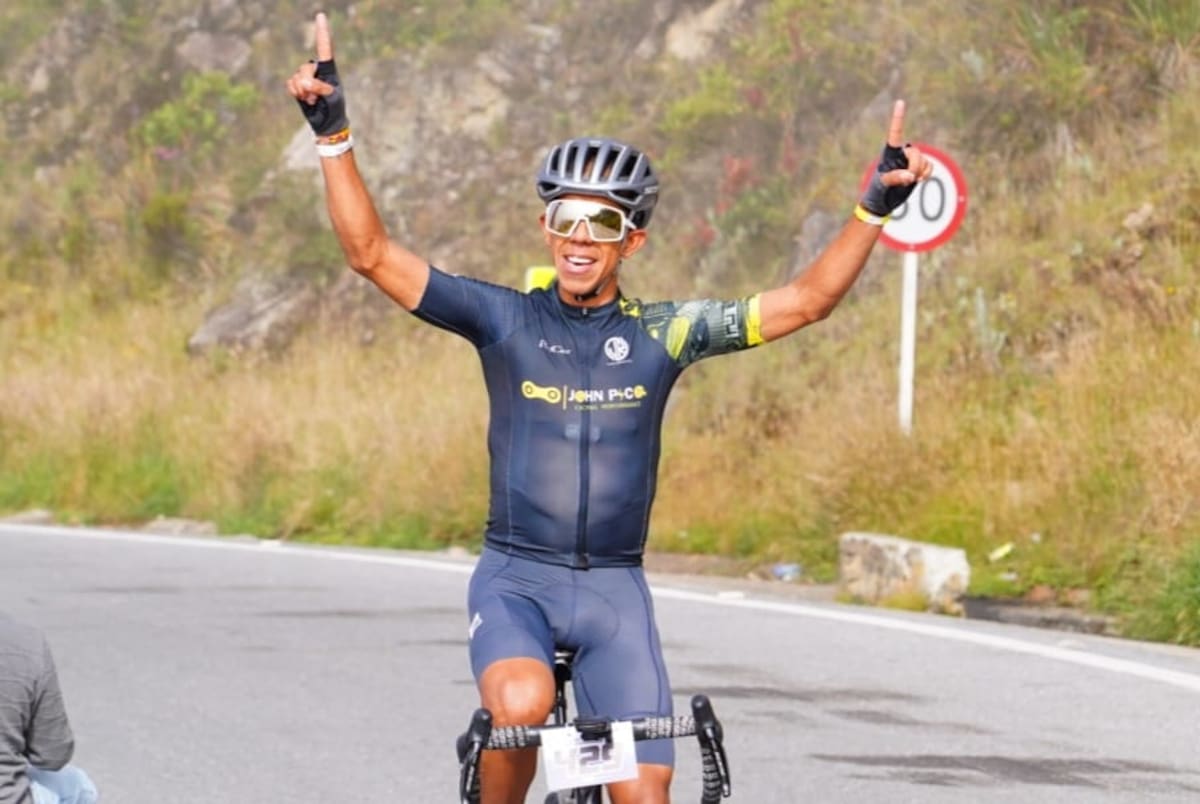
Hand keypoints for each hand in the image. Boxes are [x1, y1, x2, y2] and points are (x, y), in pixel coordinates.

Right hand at [285, 12, 348, 137]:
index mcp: (328, 68)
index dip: (321, 31)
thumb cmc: (334, 107)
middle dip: (310, 85)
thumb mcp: (332, 96)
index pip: (324, 47)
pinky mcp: (297, 85)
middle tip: (317, 96)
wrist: (327, 122)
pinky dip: (296, 94)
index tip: (321, 15)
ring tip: (314, 99)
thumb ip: (321, 87)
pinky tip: (306, 100)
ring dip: (304, 92)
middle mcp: (315, 68)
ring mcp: (305, 76)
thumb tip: (306, 82)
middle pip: (305, 69)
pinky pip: (290, 84)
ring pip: (297, 78)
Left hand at [858, 100, 933, 216]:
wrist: (884, 200)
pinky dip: (927, 174)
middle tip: (909, 179)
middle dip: (915, 166)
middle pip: (916, 153)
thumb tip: (910, 175)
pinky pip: (929, 166)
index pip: (895, 133)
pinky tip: (919, 180)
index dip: (898, 118)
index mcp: (890, 152)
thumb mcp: (884, 183)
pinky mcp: (918, 169)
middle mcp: (901, 154)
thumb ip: (895, 177)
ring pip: (924, 160)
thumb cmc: (879, 189)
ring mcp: (911, 161)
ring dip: (920, 172)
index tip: (900, 102)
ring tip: (909, 181)